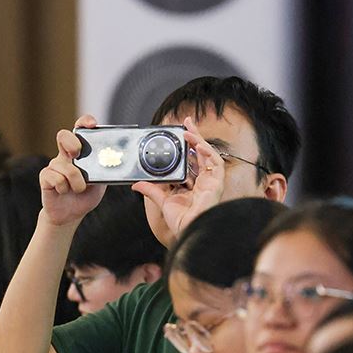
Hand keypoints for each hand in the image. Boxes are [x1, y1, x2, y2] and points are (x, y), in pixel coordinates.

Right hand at [40, 114, 106, 226]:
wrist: (71, 214)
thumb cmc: (86, 195)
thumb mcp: (101, 182)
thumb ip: (105, 170)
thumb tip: (117, 162)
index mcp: (80, 152)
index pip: (80, 129)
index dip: (85, 122)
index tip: (92, 125)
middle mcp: (65, 155)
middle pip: (63, 135)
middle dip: (71, 143)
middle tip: (77, 155)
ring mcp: (54, 165)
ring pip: (64, 166)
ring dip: (76, 183)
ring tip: (78, 190)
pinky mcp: (45, 177)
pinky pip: (55, 178)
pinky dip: (64, 188)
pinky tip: (64, 192)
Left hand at [132, 117, 226, 242]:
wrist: (189, 231)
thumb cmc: (181, 221)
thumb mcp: (162, 201)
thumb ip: (151, 190)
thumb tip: (136, 184)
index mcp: (191, 183)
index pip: (190, 158)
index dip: (185, 145)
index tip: (178, 133)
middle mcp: (202, 180)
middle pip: (200, 153)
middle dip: (194, 136)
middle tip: (186, 121)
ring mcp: (211, 181)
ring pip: (208, 154)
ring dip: (199, 141)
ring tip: (188, 131)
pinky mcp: (217, 184)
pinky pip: (216, 164)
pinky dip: (208, 153)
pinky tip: (199, 145)